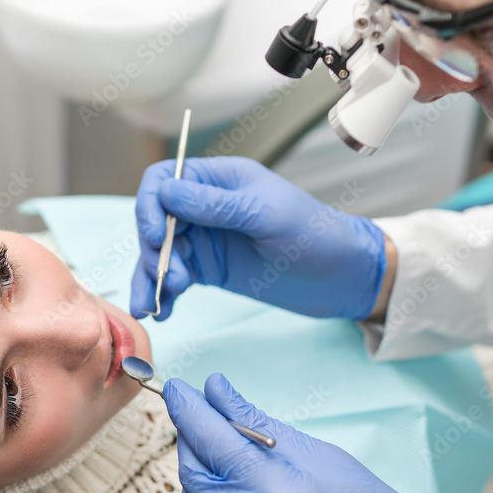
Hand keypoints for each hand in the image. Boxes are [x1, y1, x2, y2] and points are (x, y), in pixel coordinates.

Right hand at [130, 157, 386, 320]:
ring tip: (158, 305)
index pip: (164, 180)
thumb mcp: (265, 216)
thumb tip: (165, 192)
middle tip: (172, 281)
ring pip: (160, 253)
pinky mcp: (209, 268)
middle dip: (153, 251)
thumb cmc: (314, 235)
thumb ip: (215, 206)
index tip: (154, 237)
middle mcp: (206, 206)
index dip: (150, 206)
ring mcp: (206, 238)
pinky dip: (163, 294)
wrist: (342, 278)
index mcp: (220, 180)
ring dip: (152, 278)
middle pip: (155, 220)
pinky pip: (174, 277)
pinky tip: (164, 312)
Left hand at [164, 373, 448, 492]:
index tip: (178, 388)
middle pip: (194, 476)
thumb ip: (259, 423)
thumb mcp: (320, 456)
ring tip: (222, 458)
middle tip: (201, 419)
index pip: (213, 440)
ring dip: (201, 478)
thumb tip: (217, 392)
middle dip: (192, 441)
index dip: (190, 408)